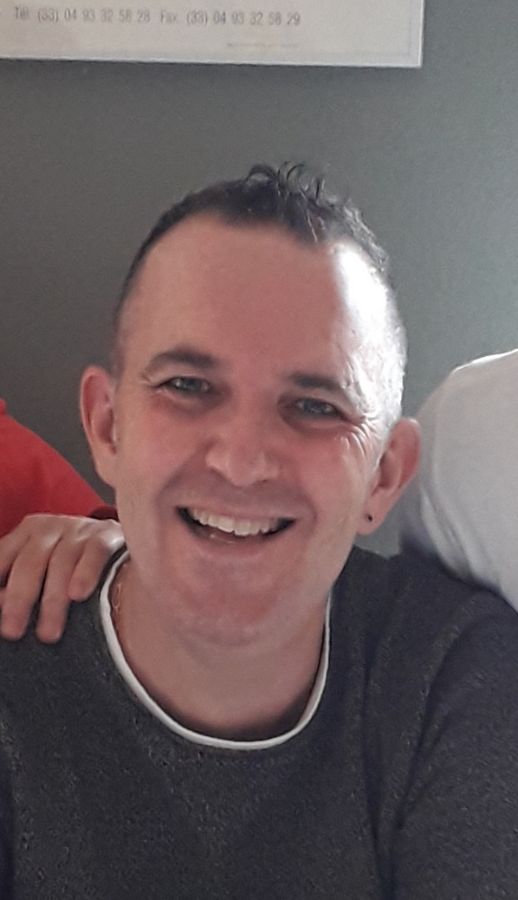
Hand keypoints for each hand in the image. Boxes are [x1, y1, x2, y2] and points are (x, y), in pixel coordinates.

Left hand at [0, 514, 123, 642]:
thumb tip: (3, 608)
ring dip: (53, 600)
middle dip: (19, 599)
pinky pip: (95, 552)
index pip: (3, 558)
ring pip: (61, 562)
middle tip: (13, 632)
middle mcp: (51, 528)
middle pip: (30, 562)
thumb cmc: (72, 564)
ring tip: (49, 633)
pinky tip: (79, 595)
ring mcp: (81, 529)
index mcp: (27, 533)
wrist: (127, 533)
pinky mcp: (109, 534)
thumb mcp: (42, 568)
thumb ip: (18, 585)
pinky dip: (86, 573)